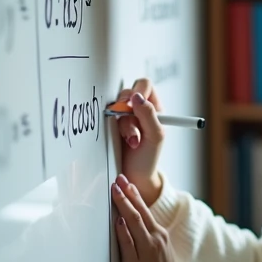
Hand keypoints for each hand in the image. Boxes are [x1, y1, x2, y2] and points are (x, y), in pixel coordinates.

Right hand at [111, 173, 179, 261]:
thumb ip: (125, 243)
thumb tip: (119, 221)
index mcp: (147, 242)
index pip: (132, 215)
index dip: (122, 200)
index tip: (114, 187)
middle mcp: (157, 237)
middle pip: (141, 210)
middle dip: (130, 194)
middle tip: (121, 179)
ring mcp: (162, 240)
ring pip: (147, 215)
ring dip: (138, 200)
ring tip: (129, 187)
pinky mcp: (164, 245)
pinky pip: (152, 222)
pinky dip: (144, 211)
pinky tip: (140, 208)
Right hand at [114, 78, 164, 204]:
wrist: (133, 176)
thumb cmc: (148, 158)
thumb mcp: (155, 136)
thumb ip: (148, 115)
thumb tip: (137, 97)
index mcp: (154, 108)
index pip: (145, 85)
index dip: (139, 90)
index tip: (134, 102)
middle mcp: (138, 109)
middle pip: (128, 93)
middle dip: (128, 110)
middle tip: (131, 126)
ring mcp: (124, 117)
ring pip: (117, 106)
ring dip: (124, 123)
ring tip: (132, 140)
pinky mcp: (111, 125)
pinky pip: (107, 116)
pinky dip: (113, 127)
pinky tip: (122, 140)